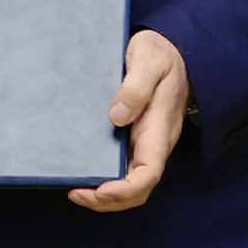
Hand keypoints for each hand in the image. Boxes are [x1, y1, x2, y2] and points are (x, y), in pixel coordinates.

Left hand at [68, 29, 189, 213]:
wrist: (171, 47)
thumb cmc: (160, 53)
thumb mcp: (149, 61)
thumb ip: (136, 87)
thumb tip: (117, 117)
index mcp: (160, 129)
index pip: (149, 172)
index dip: (125, 189)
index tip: (99, 190)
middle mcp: (154, 141)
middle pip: (138, 187)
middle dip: (109, 200)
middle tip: (75, 193)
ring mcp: (146, 140)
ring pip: (130, 180)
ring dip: (105, 193)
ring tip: (75, 188)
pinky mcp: (136, 134)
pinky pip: (124, 165)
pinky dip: (106, 176)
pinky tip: (84, 168)